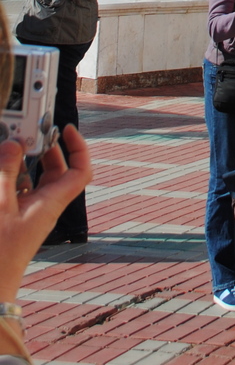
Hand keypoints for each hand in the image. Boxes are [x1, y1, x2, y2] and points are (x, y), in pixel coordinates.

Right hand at [0, 126, 92, 303]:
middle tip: (30, 134)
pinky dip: (11, 179)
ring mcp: (30, 213)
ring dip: (23, 163)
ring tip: (9, 147)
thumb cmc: (0, 252)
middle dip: (46, 149)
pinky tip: (0, 170)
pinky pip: (19, 191)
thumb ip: (6, 172)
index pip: (81, 170)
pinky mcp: (16, 219)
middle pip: (56, 171)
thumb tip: (12, 144)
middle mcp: (46, 206)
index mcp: (53, 202)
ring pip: (35, 180)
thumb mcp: (0, 205)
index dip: (79, 147)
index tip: (65, 129)